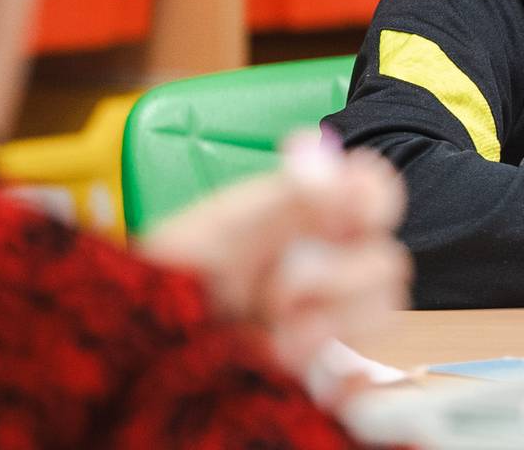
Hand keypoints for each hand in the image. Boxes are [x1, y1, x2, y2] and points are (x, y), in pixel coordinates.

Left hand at [138, 147, 409, 389]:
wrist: (137, 340)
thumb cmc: (168, 275)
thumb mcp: (223, 227)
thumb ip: (289, 197)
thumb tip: (336, 161)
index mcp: (311, 214)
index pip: (377, 191)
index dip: (373, 201)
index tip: (342, 219)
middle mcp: (329, 260)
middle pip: (386, 261)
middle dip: (331, 277)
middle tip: (273, 293)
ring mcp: (327, 313)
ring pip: (381, 310)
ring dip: (327, 321)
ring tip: (272, 333)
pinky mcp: (321, 363)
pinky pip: (361, 362)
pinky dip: (328, 359)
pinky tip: (283, 356)